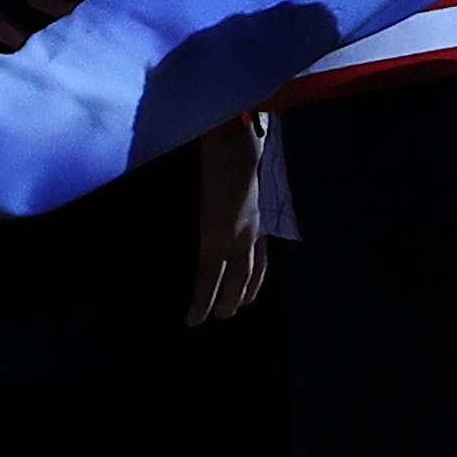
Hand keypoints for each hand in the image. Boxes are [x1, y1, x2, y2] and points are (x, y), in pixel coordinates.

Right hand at [191, 115, 269, 326]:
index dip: (256, 273)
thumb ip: (240, 176)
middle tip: (231, 312)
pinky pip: (208, 275)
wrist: (231, 138)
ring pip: (235, 278)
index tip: (251, 289)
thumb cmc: (235, 140)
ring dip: (226, 300)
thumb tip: (231, 173)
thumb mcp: (245, 164)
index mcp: (260, 210)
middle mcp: (255, 226)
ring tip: (216, 318)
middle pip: (252, 269)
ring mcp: (238, 234)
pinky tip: (195, 316)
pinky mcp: (216, 237)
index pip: (262, 250)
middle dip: (243, 292)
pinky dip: (202, 298)